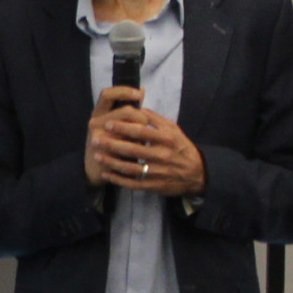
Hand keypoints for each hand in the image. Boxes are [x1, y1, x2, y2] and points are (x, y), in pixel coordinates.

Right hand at [83, 85, 142, 185]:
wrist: (95, 169)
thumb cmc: (109, 143)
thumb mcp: (113, 123)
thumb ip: (126, 109)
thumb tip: (141, 90)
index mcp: (98, 113)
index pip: (107, 94)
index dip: (124, 91)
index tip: (139, 94)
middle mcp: (95, 123)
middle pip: (127, 111)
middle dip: (142, 117)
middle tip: (145, 126)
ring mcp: (99, 138)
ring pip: (132, 128)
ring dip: (142, 135)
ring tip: (142, 140)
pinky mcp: (106, 153)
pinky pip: (131, 146)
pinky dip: (138, 148)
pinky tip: (138, 152)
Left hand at [88, 97, 204, 197]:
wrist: (197, 173)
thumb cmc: (181, 147)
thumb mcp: (173, 129)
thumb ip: (155, 119)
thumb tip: (137, 107)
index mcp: (166, 138)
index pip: (141, 131)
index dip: (123, 128)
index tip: (108, 124)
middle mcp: (162, 155)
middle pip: (132, 149)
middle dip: (111, 144)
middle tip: (95, 139)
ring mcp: (157, 171)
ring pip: (130, 168)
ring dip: (111, 162)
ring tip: (97, 156)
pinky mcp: (154, 185)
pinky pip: (133, 183)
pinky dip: (118, 180)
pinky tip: (106, 174)